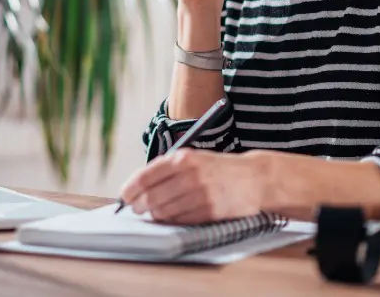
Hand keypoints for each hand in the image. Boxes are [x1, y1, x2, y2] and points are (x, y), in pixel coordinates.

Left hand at [119, 150, 265, 223]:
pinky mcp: (211, 211)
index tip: (124, 196)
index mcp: (183, 158)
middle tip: (136, 208)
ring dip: (155, 214)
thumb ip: (169, 168)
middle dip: (140, 205)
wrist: (255, 178)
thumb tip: (140, 185)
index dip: (132, 188)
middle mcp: (191, 174)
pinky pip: (181, 220)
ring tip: (153, 213)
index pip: (147, 175)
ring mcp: (201, 193)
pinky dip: (172, 221)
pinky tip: (170, 218)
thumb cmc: (219, 169)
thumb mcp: (193, 158)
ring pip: (165, 210)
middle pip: (153, 195)